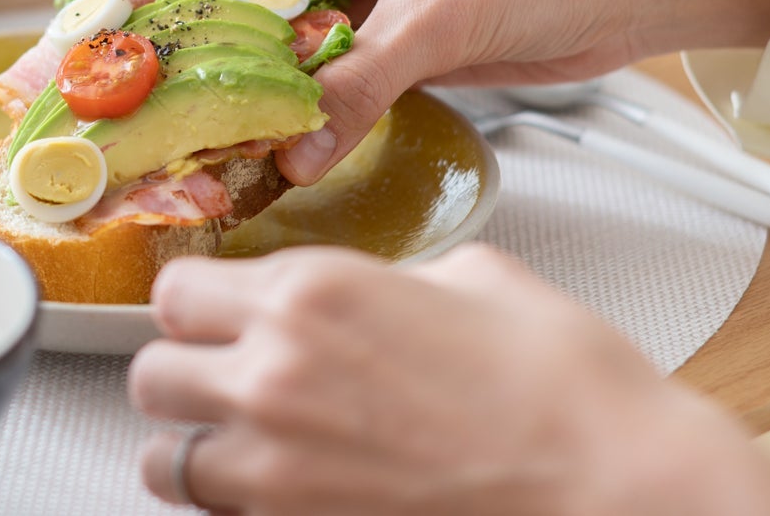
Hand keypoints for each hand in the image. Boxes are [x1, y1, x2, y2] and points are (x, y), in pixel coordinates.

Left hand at [129, 245, 769, 515]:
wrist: (618, 490)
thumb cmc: (567, 390)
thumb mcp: (475, 278)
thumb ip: (385, 277)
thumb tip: (366, 290)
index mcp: (311, 292)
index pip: (177, 291)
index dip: (199, 305)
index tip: (218, 314)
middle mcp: (276, 376)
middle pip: (151, 375)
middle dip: (185, 374)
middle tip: (227, 379)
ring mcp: (279, 468)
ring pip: (165, 459)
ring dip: (197, 447)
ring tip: (244, 444)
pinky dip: (234, 505)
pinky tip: (285, 488)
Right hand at [230, 0, 769, 183]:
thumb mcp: (433, 23)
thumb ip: (359, 86)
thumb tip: (296, 152)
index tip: (150, 34)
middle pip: (275, 7)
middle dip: (234, 52)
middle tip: (180, 100)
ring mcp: (388, 6)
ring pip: (312, 49)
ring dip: (281, 86)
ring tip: (226, 129)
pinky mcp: (416, 49)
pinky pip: (351, 80)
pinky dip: (325, 107)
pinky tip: (292, 138)